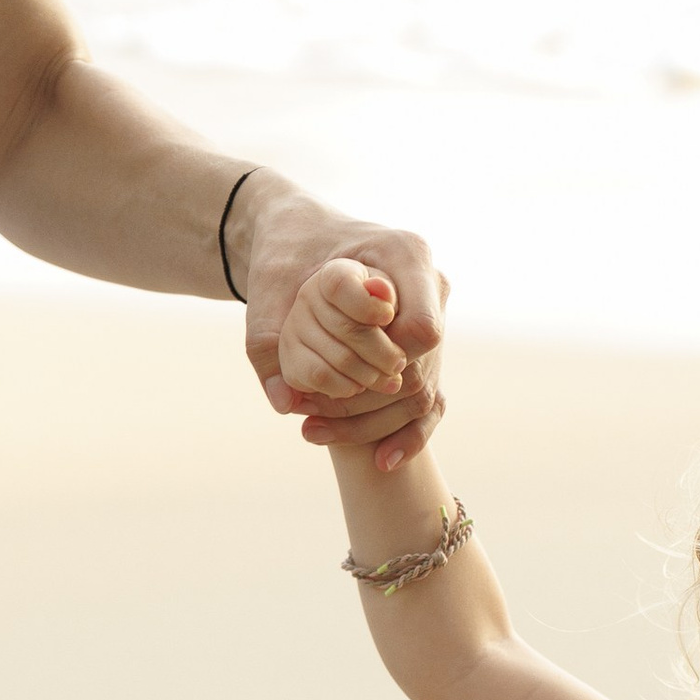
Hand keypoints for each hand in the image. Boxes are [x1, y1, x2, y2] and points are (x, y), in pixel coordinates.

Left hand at [236, 185, 448, 473]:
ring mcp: (432, 321)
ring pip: (421, 393)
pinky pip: (429, 403)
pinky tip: (380, 461)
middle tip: (307, 415)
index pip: (421, 329)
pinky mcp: (423, 350)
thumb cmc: (286, 251)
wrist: (297, 238)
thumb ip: (267, 338)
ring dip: (372, 423)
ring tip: (312, 432)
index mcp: (405, 255)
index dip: (385, 360)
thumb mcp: (268, 285)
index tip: (335, 370)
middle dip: (366, 401)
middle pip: (419, 369)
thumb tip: (283, 403)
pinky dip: (406, 435)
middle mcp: (431, 287)